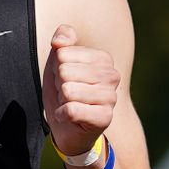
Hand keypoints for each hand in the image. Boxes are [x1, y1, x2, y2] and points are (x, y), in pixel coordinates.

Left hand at [42, 24, 119, 158]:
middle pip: (65, 72)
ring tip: (70, 104)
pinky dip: (62, 115)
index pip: (63, 54)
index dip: (56, 69)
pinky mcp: (104, 118)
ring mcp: (110, 97)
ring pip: (68, 91)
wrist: (67, 128)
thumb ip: (62, 41)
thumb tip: (60, 41)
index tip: (65, 79)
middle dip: (59, 86)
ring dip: (62, 101)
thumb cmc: (64, 92)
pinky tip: (69, 117)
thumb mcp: (58, 62)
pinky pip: (71, 110)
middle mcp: (112, 75)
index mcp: (103, 58)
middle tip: (66, 95)